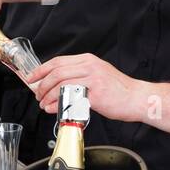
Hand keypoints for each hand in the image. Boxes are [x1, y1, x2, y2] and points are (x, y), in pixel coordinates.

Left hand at [28, 53, 150, 123]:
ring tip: (44, 104)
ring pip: (61, 85)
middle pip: (56, 72)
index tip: (32, 77)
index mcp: (88, 60)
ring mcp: (93, 80)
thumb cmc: (119, 90)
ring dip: (48, 96)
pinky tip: (54, 109)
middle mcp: (90, 67)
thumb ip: (78, 76)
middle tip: (38, 94)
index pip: (58, 61)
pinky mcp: (96, 94)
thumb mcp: (98, 74)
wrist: (137, 98)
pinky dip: (58, 105)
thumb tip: (56, 84)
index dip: (41, 70)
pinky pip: (71, 99)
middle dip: (42, 85)